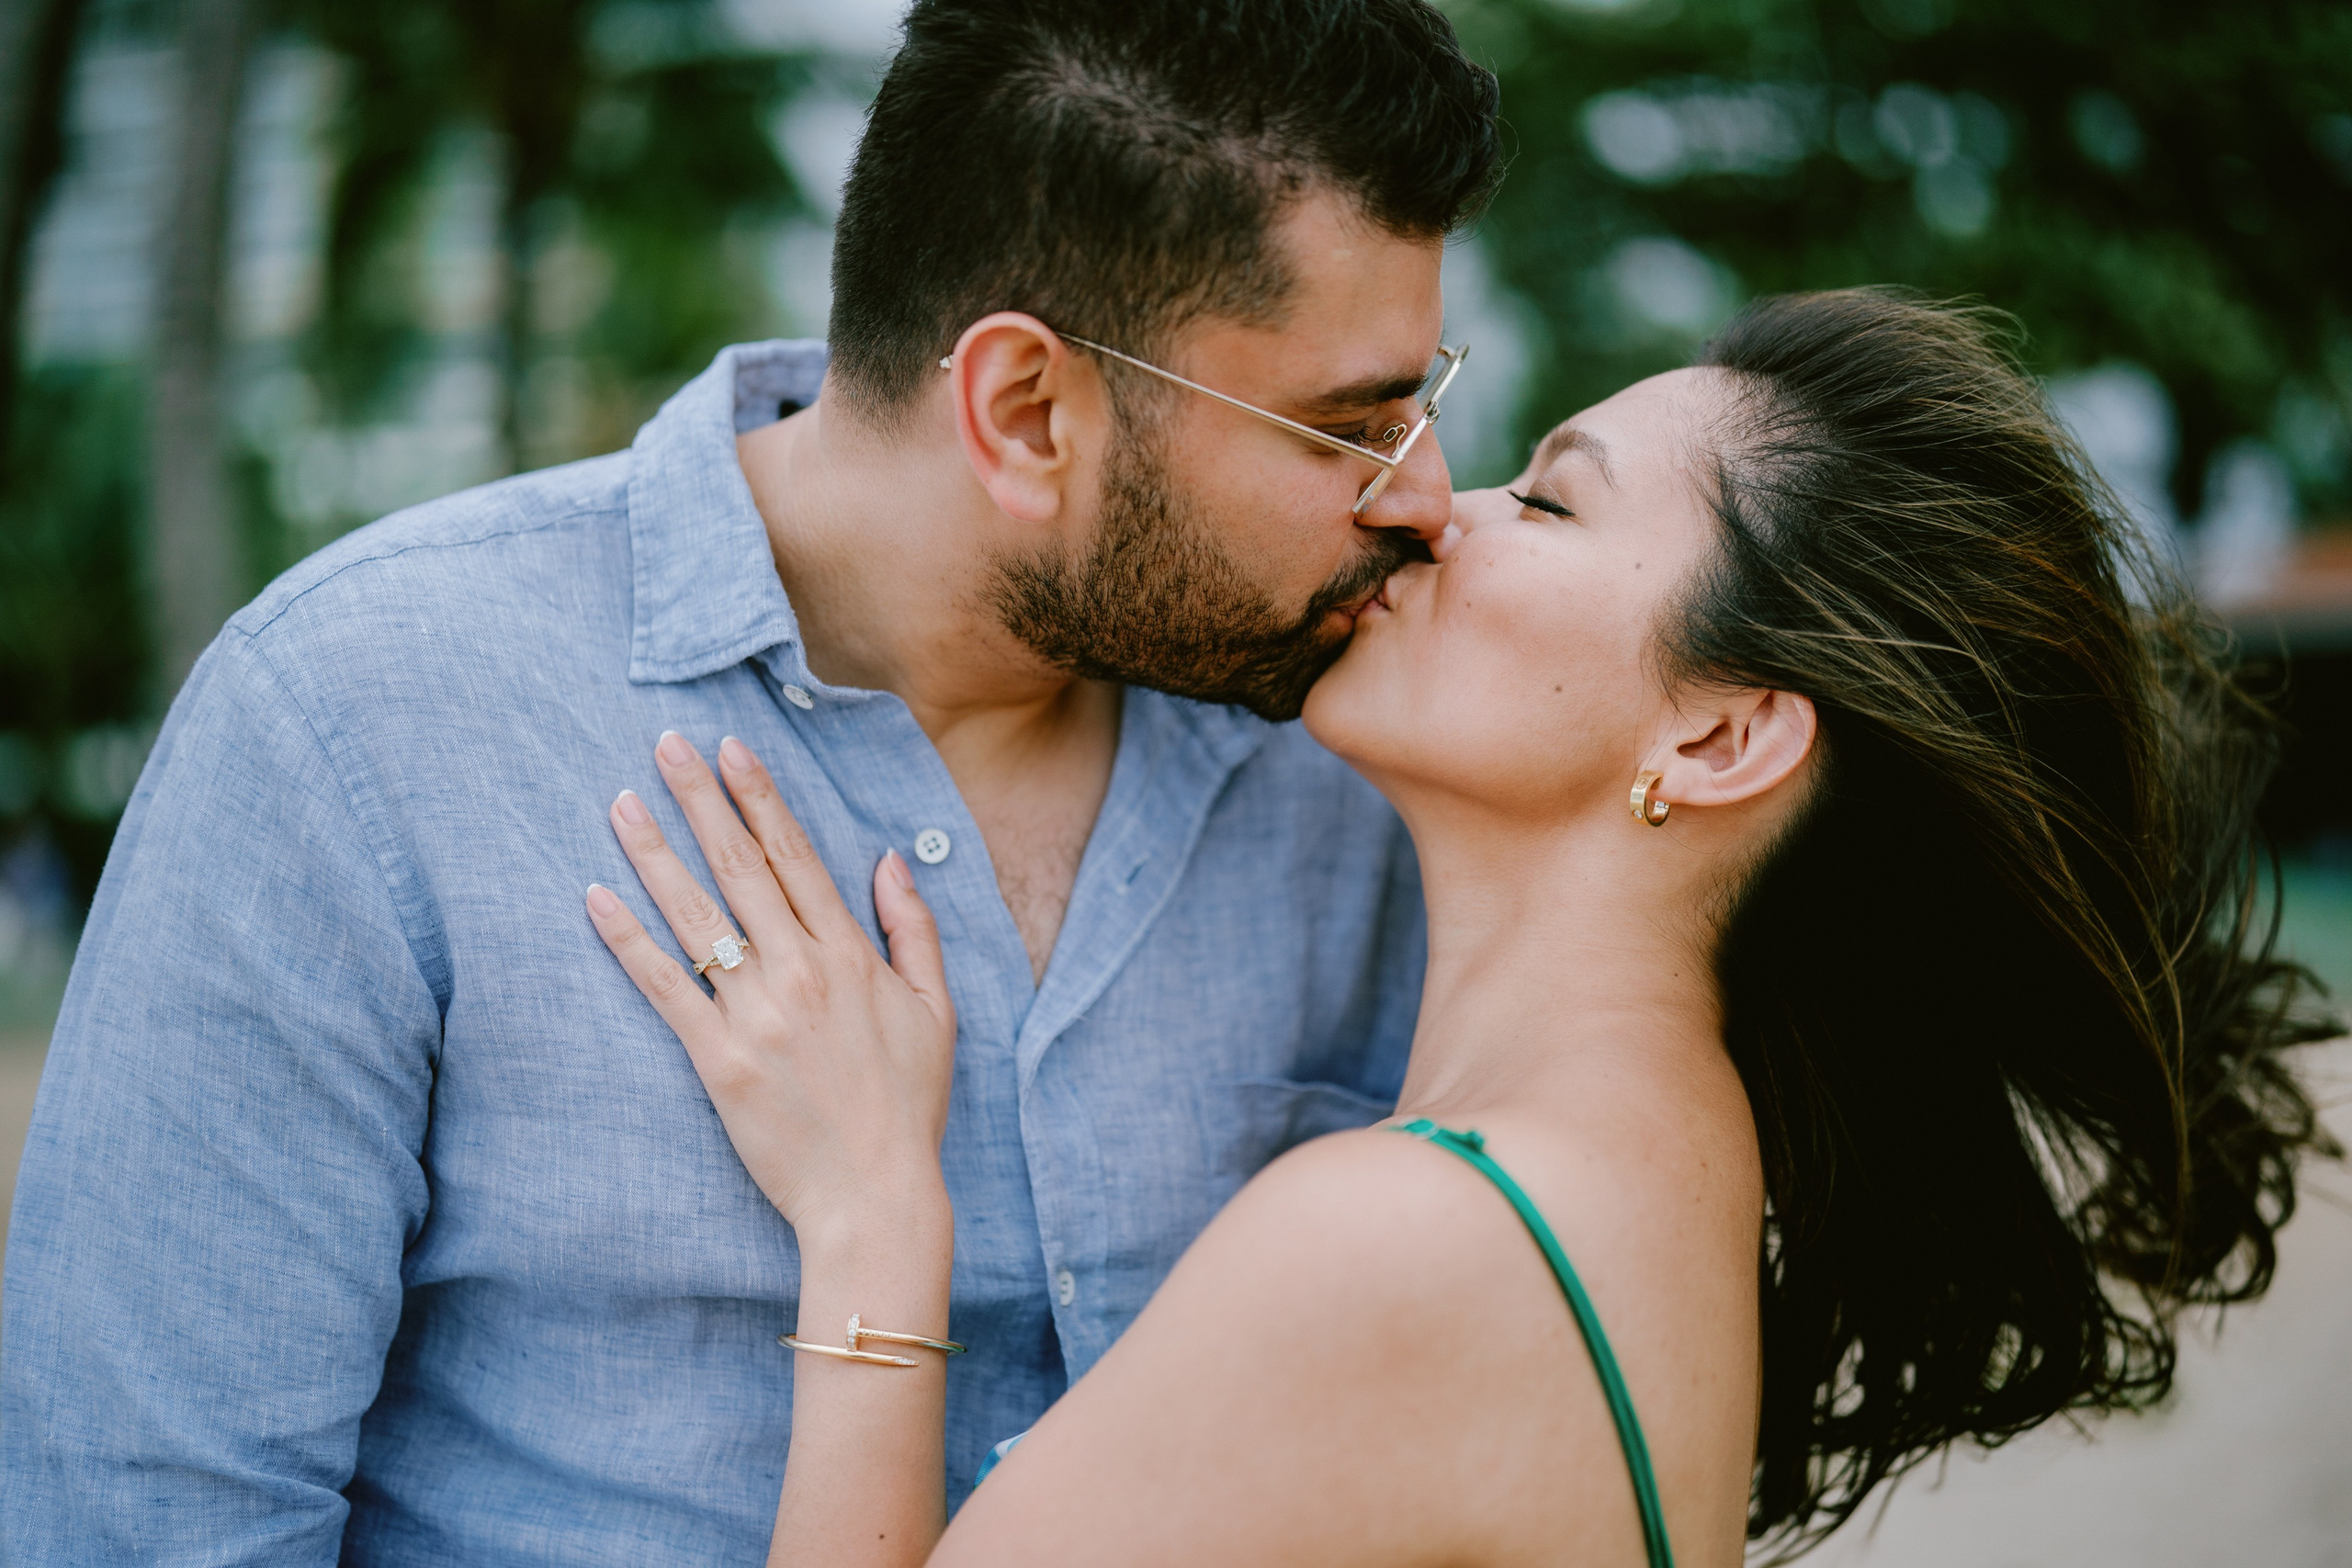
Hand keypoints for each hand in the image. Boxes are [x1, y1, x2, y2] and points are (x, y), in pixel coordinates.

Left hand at [585, 732, 955, 1245]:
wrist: (873, 1194)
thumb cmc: (909, 1105)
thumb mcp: (937, 1009)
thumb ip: (911, 928)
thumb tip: (887, 858)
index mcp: (851, 956)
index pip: (797, 857)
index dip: (760, 798)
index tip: (730, 749)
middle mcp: (801, 972)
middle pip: (740, 868)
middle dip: (699, 800)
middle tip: (664, 746)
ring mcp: (756, 1015)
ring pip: (695, 916)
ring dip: (653, 853)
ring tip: (620, 803)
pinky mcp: (718, 1060)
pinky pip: (663, 988)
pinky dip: (627, 940)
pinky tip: (595, 897)